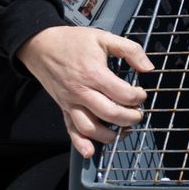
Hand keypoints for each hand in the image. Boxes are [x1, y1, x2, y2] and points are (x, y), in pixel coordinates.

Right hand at [17, 25, 153, 157]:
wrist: (40, 45)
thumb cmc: (73, 41)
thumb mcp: (104, 37)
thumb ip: (130, 50)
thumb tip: (149, 68)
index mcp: (94, 73)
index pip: (123, 94)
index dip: (138, 97)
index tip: (141, 94)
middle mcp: (81, 92)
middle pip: (110, 114)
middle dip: (131, 118)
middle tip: (138, 114)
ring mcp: (70, 103)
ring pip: (91, 128)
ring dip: (110, 135)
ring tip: (123, 129)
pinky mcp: (63, 109)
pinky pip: (71, 130)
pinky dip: (81, 144)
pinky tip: (91, 152)